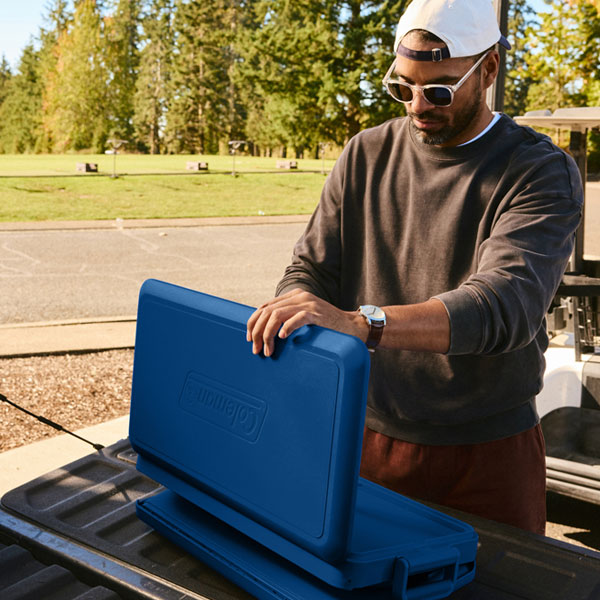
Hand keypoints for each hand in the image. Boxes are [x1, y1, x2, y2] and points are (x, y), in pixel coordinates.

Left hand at [246, 289, 367, 356]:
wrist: (352, 327)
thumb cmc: (327, 327)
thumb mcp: (304, 318)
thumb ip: (288, 318)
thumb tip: (264, 332)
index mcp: (293, 296)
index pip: (265, 306)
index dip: (253, 322)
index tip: (249, 338)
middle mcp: (299, 297)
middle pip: (267, 311)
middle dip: (257, 331)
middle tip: (255, 349)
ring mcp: (309, 304)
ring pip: (277, 315)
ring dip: (268, 334)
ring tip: (267, 350)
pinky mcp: (317, 313)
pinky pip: (297, 318)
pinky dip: (286, 328)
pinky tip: (282, 338)